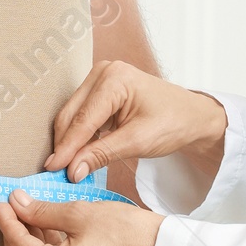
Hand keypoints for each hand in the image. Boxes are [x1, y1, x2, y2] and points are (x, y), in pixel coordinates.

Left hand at [0, 190, 161, 245]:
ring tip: (27, 208)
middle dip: (10, 230)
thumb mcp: (79, 213)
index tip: (1, 198)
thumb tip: (17, 202)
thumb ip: (43, 210)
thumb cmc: (126, 231)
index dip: (5, 218)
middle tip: (10, 204)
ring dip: (25, 238)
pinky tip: (45, 224)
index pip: (17, 242)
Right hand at [45, 60, 226, 184]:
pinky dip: (78, 135)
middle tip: (56, 172)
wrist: (192, 116)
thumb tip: (73, 170)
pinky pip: (81, 115)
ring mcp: (100, 79)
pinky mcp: (100, 90)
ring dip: (69, 141)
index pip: (83, 119)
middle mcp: (104, 73)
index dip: (67, 147)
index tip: (53, 169)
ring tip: (65, 167)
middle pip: (72, 114)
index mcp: (115, 79)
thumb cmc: (173, 122)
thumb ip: (102, 154)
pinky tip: (77, 154)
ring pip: (73, 115)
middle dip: (64, 144)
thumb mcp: (138, 142)